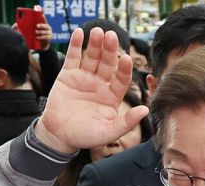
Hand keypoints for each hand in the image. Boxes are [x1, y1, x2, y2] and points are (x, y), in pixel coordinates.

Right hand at [35, 27, 148, 153]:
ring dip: (96, 44)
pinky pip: (73, 57)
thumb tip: (146, 109)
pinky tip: (79, 33)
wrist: (58, 136)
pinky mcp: (68, 75)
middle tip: (112, 36)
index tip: (126, 59)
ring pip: (92, 57)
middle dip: (110, 50)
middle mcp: (100, 84)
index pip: (122, 78)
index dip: (124, 69)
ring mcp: (84, 78)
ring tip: (98, 31)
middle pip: (108, 63)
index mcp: (112, 96)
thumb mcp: (108, 132)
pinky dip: (76, 45)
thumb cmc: (84, 136)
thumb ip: (126, 122)